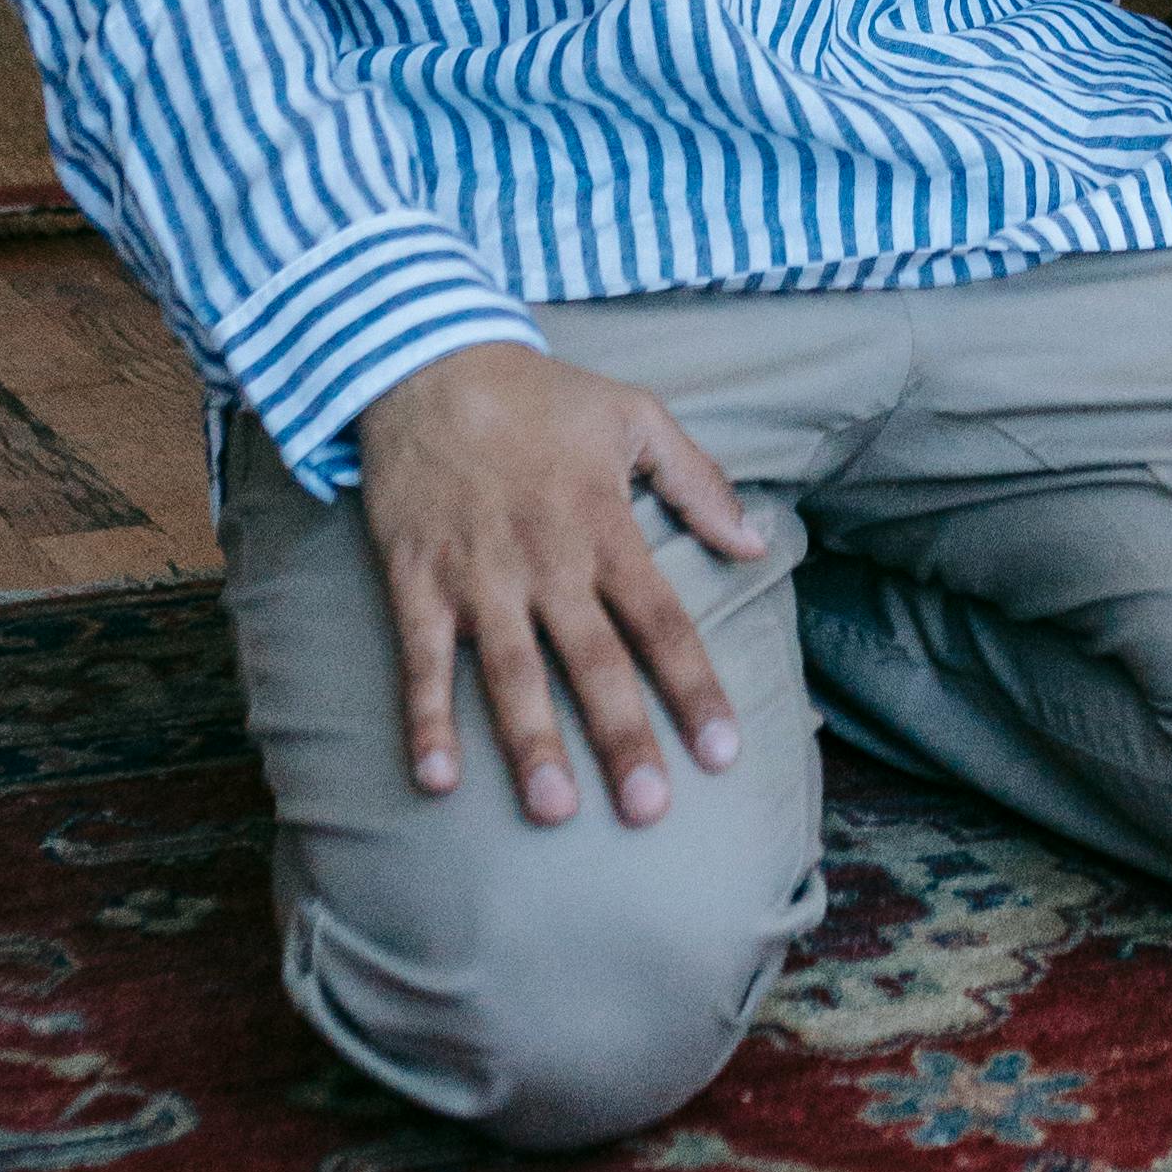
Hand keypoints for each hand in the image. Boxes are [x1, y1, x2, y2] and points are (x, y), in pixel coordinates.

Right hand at [355, 341, 769, 829]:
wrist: (429, 360)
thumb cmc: (542, 397)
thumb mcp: (636, 417)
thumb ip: (700, 483)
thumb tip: (755, 544)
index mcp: (606, 525)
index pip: (662, 622)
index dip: (694, 690)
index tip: (723, 754)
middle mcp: (546, 560)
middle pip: (594, 662)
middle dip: (623, 737)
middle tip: (648, 810)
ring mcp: (478, 574)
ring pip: (511, 672)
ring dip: (531, 742)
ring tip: (554, 809)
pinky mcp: (416, 579)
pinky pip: (422, 659)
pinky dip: (426, 718)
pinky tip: (436, 779)